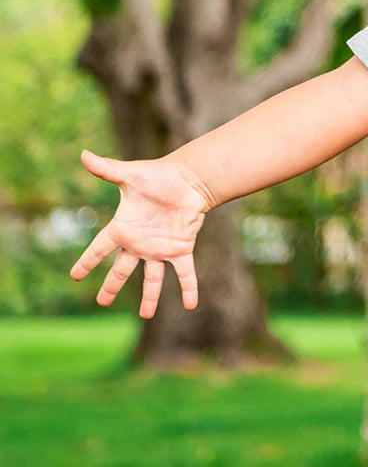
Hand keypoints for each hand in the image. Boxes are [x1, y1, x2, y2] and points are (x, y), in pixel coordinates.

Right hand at [70, 150, 212, 318]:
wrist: (189, 178)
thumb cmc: (159, 175)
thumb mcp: (130, 175)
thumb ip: (107, 169)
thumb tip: (83, 154)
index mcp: (124, 228)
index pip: (100, 249)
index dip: (87, 261)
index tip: (75, 275)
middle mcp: (140, 242)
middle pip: (122, 270)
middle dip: (112, 286)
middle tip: (102, 303)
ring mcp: (160, 248)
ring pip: (152, 278)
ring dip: (150, 297)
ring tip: (146, 315)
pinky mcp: (181, 249)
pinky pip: (184, 273)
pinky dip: (189, 289)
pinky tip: (191, 305)